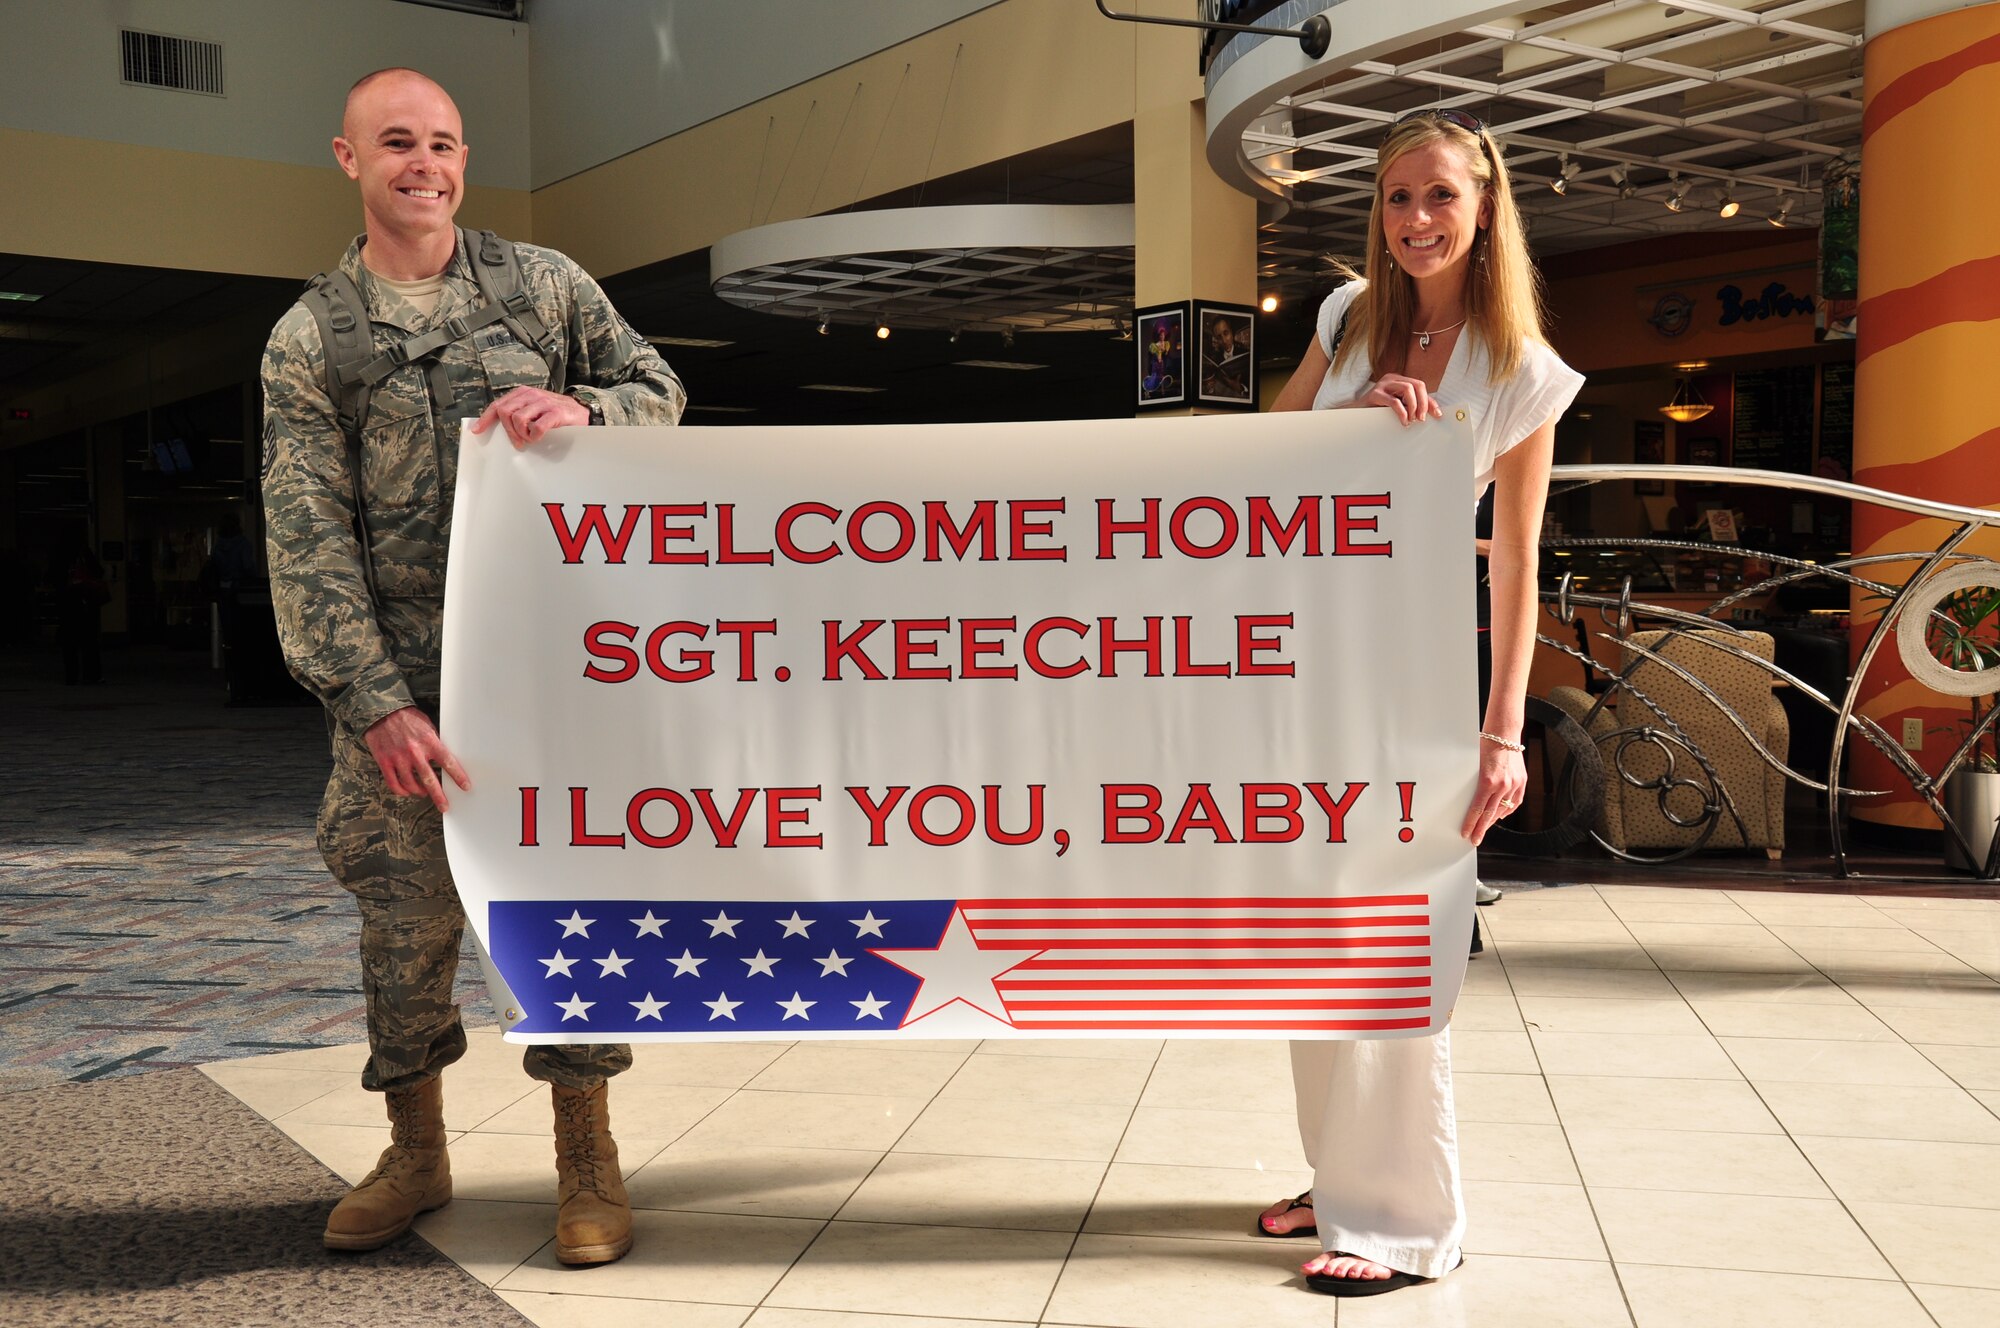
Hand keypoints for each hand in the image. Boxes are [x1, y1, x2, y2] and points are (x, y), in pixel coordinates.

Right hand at [363, 706, 470, 812]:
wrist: (381, 711)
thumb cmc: (407, 717)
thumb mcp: (428, 726)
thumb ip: (435, 743)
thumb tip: (444, 758)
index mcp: (429, 741)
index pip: (448, 762)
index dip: (458, 776)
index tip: (465, 786)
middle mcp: (414, 752)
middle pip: (430, 780)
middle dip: (439, 796)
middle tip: (444, 805)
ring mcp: (398, 758)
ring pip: (411, 785)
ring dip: (420, 792)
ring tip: (424, 793)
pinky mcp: (384, 762)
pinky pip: (394, 783)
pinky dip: (401, 791)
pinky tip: (407, 791)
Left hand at [469, 387, 588, 447]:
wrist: (583, 413)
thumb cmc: (556, 414)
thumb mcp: (534, 409)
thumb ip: (519, 412)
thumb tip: (498, 426)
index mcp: (523, 393)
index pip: (498, 404)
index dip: (486, 418)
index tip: (477, 430)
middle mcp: (531, 395)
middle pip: (505, 412)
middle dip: (507, 431)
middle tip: (517, 442)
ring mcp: (543, 403)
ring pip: (518, 419)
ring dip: (521, 434)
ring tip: (529, 439)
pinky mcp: (555, 413)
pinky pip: (537, 427)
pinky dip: (535, 436)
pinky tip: (539, 437)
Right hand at [1358, 373, 1443, 425]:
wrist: (1355, 414)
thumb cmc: (1376, 411)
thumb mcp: (1398, 406)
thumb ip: (1411, 406)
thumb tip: (1431, 412)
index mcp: (1398, 380)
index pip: (1420, 386)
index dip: (1430, 401)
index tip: (1437, 414)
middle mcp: (1392, 379)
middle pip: (1417, 385)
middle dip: (1423, 403)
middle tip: (1421, 418)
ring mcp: (1383, 385)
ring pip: (1408, 389)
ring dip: (1414, 406)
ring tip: (1411, 419)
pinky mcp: (1375, 394)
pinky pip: (1394, 401)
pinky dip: (1402, 412)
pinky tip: (1403, 421)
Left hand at [1461, 742, 1525, 845]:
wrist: (1504, 733)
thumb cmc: (1484, 746)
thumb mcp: (1473, 766)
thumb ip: (1474, 784)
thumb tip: (1470, 802)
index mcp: (1487, 781)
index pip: (1477, 809)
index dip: (1471, 823)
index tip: (1465, 833)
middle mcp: (1502, 785)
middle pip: (1489, 814)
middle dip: (1480, 829)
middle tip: (1474, 840)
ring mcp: (1514, 784)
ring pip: (1502, 809)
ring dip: (1492, 821)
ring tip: (1484, 828)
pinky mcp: (1521, 782)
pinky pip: (1514, 802)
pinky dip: (1506, 810)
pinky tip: (1499, 815)